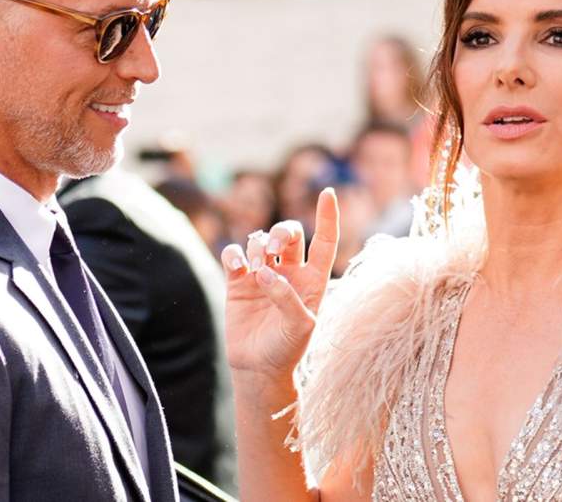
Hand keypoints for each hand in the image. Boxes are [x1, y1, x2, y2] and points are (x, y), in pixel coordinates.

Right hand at [221, 188, 338, 381]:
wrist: (258, 368)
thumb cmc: (286, 349)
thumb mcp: (299, 327)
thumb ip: (288, 299)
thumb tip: (266, 273)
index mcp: (313, 280)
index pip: (324, 241)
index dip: (327, 217)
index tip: (327, 193)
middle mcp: (289, 272)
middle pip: (288, 234)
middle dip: (281, 232)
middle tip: (273, 248)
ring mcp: (262, 275)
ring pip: (259, 240)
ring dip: (257, 246)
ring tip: (254, 267)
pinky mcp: (238, 282)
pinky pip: (234, 254)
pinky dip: (234, 254)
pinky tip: (236, 266)